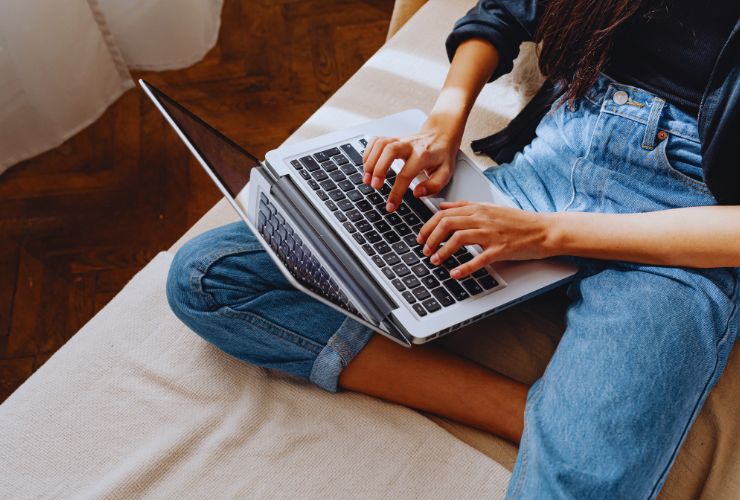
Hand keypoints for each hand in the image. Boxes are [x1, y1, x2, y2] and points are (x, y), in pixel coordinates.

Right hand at [361, 114, 462, 211]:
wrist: (441, 135)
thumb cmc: (442, 156)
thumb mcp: (446, 173)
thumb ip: (434, 186)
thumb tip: (417, 193)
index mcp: (423, 155)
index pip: (406, 174)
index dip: (396, 192)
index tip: (391, 205)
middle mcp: (410, 145)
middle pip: (389, 151)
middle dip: (378, 169)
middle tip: (374, 186)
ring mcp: (400, 140)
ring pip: (380, 144)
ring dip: (370, 161)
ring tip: (367, 178)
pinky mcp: (393, 138)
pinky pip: (376, 140)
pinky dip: (368, 152)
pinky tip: (367, 165)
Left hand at [417, 201, 554, 278]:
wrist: (544, 230)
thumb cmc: (518, 222)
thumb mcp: (489, 208)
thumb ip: (465, 207)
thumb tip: (442, 206)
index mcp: (479, 209)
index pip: (444, 213)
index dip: (428, 225)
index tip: (421, 236)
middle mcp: (483, 218)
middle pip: (447, 223)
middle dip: (431, 237)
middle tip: (424, 250)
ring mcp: (492, 233)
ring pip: (459, 238)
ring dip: (443, 250)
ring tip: (435, 260)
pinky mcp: (501, 249)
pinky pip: (479, 258)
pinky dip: (464, 267)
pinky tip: (454, 273)